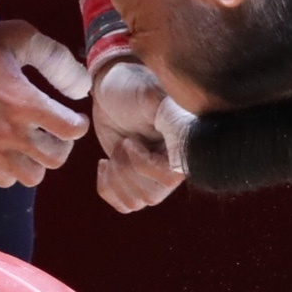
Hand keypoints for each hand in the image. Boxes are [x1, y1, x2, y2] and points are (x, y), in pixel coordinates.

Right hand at [0, 19, 89, 187]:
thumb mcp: (21, 37)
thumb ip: (57, 61)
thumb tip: (81, 88)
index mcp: (26, 102)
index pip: (71, 130)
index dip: (78, 124)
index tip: (73, 116)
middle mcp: (10, 132)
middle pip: (55, 159)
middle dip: (61, 145)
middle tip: (54, 131)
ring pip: (31, 176)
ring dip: (37, 160)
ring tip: (31, 144)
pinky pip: (2, 180)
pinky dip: (11, 169)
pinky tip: (7, 151)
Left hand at [89, 58, 185, 212]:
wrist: (110, 88)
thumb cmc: (131, 86)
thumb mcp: (149, 95)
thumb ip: (170, 117)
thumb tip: (186, 136)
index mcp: (183, 146)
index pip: (169, 178)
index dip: (144, 165)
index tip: (130, 142)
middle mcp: (174, 165)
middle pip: (150, 195)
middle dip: (126, 170)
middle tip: (123, 143)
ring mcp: (154, 175)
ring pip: (136, 202)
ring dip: (116, 178)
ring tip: (117, 150)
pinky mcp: (135, 181)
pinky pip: (123, 205)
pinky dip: (107, 188)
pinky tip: (104, 164)